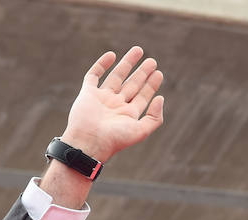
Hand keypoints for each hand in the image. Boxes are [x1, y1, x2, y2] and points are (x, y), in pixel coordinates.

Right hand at [60, 47, 163, 163]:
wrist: (89, 141)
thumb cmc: (115, 139)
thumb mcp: (141, 131)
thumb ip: (154, 117)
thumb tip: (160, 98)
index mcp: (128, 115)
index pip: (142, 97)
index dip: (151, 85)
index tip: (158, 73)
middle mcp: (115, 105)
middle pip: (132, 85)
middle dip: (142, 73)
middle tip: (152, 61)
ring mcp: (101, 98)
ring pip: (116, 77)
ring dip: (127, 63)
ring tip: (138, 50)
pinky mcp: (88, 93)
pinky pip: (94, 75)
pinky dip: (101, 64)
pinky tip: (112, 55)